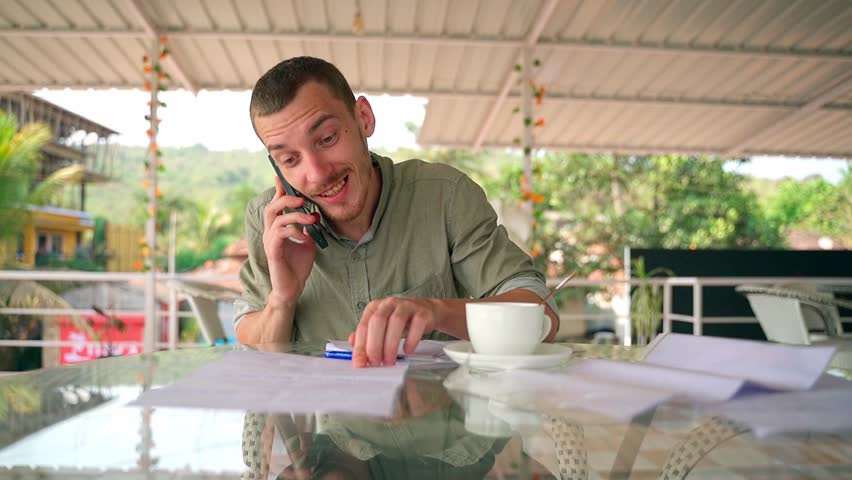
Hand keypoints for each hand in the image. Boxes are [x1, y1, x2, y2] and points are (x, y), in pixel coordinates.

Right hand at [262, 176, 319, 305]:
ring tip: (311, 218)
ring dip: (294, 215)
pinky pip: (279, 235)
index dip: (279, 191)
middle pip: (272, 208)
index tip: (282, 177)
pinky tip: (304, 236)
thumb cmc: (298, 266)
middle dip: (286, 198)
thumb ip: (308, 229)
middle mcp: (271, 233)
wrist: (293, 288)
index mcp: (278, 229)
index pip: (276, 205)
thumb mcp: (308, 243)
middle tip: (302, 198)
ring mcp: (270, 242)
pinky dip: (293, 231)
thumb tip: (314, 215)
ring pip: (276, 219)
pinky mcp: (273, 252)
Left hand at [349, 297, 439, 366]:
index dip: (360, 346)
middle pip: (378, 321)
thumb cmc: (401, 320)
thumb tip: (353, 344)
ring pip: (395, 322)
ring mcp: (407, 306)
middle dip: (374, 345)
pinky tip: (407, 350)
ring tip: (390, 361)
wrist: (428, 311)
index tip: (360, 363)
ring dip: (390, 345)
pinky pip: (416, 325)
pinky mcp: (422, 313)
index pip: (363, 326)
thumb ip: (367, 334)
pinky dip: (411, 340)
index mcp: (375, 307)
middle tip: (375, 363)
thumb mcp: (381, 325)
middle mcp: (389, 304)